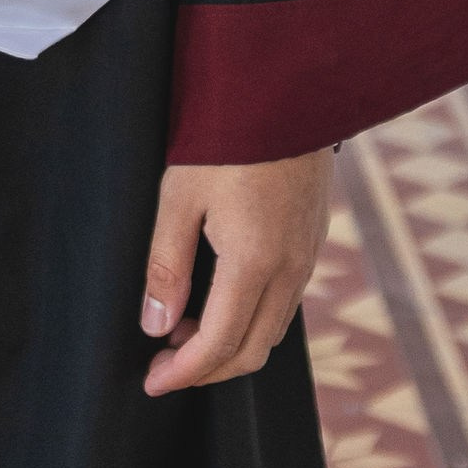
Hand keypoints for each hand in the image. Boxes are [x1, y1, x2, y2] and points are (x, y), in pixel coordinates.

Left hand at [139, 151, 333, 395]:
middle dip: (206, 368)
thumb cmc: (226, 134)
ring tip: (183, 328)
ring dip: (230, 343)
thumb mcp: (179, 195)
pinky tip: (220, 296)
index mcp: (255, 262)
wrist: (289, 86)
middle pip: (252, 350)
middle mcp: (292, 268)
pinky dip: (252, 316)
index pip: (219, 344)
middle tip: (163, 364)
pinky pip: (287, 300)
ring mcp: (309, 253)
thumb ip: (167, 265)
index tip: (152, 382)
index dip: (183, 372)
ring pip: (272, 328)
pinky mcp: (315, 237)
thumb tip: (156, 325)